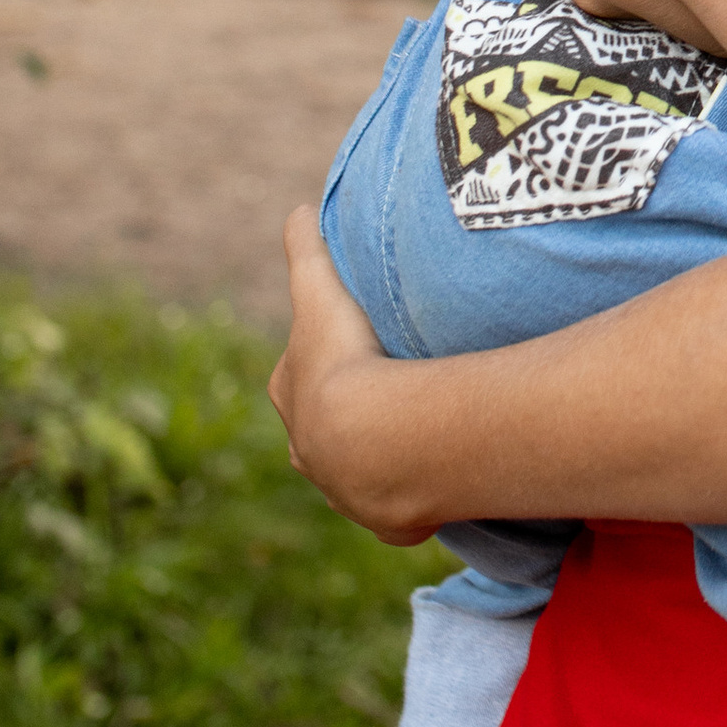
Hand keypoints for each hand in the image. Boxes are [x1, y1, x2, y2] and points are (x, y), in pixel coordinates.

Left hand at [268, 201, 440, 543]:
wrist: (371, 439)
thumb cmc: (344, 360)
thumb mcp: (320, 290)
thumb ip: (307, 249)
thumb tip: (297, 208)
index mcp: (292, 392)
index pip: (295, 372)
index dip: (314, 359)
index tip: (339, 349)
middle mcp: (308, 447)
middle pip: (317, 427)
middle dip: (339, 416)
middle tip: (378, 398)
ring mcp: (344, 487)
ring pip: (353, 470)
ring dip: (376, 458)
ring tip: (410, 443)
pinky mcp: (385, 517)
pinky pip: (398, 507)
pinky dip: (411, 499)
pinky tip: (434, 488)